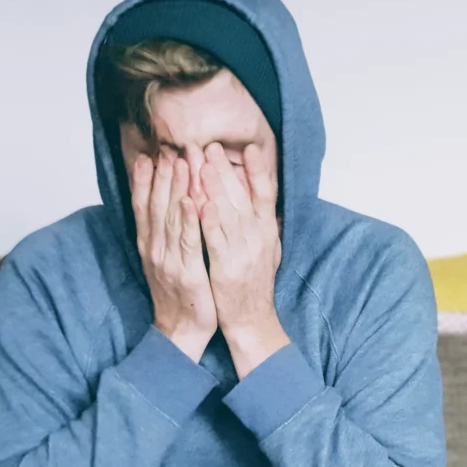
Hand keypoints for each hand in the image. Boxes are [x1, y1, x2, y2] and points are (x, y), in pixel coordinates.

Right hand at [132, 154, 216, 361]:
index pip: (143, 205)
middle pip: (155, 205)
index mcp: (149, 244)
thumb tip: (165, 206)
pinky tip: (190, 201)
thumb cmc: (179, 294)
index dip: (145, 179)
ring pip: (170, 217)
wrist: (181, 330)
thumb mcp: (165, 260)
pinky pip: (187, 242)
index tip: (149, 154)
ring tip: (180, 162)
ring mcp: (168, 260)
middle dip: (162, 175)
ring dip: (175, 188)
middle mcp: (154, 248)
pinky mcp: (187, 272)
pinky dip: (188, 220)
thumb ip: (164, 234)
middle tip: (168, 147)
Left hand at [200, 143, 288, 376]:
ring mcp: (244, 252)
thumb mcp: (269, 250)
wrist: (252, 320)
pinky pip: (215, 239)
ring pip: (227, 213)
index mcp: (268, 232)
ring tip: (200, 163)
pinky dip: (207, 220)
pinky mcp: (227, 267)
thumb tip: (263, 199)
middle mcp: (259, 238)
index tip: (250, 147)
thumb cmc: (255, 285)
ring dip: (214, 187)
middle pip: (242, 197)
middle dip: (224, 169)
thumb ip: (264, 225)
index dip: (259, 170)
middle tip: (209, 146)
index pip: (266, 194)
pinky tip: (198, 201)